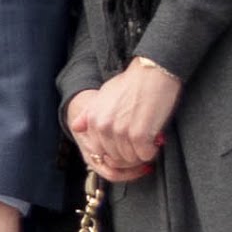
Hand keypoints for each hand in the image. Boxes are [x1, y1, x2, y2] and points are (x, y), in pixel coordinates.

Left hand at [64, 61, 180, 182]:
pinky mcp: (139, 136)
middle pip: (116, 157)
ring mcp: (121, 132)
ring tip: (148, 137)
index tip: (127, 141)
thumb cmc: (130, 83)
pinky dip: (152, 150)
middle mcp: (104, 128)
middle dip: (129, 152)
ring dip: (141, 152)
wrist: (152, 73)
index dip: (115, 149)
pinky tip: (155, 137)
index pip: (100, 151)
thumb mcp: (102, 96)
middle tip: (141, 140)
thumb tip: (75, 127)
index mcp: (94, 121)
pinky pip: (145, 155)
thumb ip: (88, 114)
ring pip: (131, 158)